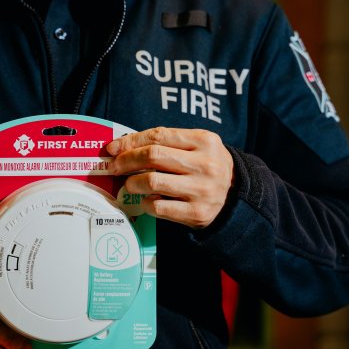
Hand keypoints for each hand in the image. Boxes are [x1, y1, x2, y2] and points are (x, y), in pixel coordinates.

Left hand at [106, 127, 232, 228]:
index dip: (130, 141)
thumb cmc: (206, 166)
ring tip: (129, 184)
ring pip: (152, 182)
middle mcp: (205, 164)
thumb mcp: (197, 146)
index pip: (158, 135)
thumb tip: (124, 146)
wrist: (236, 196)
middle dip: (126, 161)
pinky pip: (158, 207)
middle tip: (113, 166)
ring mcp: (201, 190)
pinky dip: (145, 203)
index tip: (112, 148)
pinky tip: (146, 200)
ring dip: (132, 183)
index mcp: (204, 141)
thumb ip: (167, 143)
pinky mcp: (196, 213)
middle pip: (152, 156)